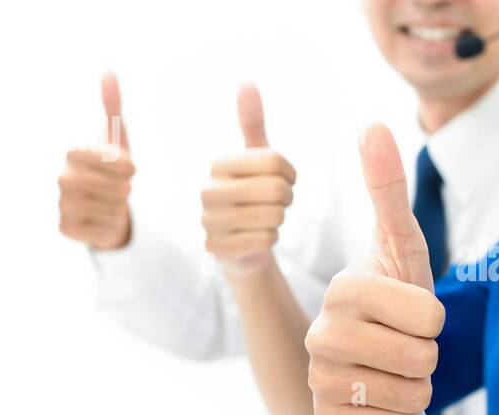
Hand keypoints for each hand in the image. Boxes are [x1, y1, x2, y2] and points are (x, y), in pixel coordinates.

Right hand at [57, 73, 133, 249]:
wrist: (102, 205)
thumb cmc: (111, 168)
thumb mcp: (116, 138)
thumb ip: (112, 107)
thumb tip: (108, 71)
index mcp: (72, 152)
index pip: (115, 160)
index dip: (128, 167)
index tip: (129, 168)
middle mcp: (62, 177)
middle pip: (117, 187)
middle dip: (127, 189)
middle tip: (121, 188)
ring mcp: (61, 204)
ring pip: (113, 209)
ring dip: (121, 207)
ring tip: (112, 201)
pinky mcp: (66, 229)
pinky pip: (104, 230)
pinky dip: (111, 225)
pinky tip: (103, 218)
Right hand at [201, 83, 296, 277]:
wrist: (241, 244)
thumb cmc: (253, 194)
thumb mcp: (257, 158)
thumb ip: (252, 122)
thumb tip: (246, 82)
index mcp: (219, 164)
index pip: (275, 162)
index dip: (290, 175)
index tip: (284, 181)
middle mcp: (208, 190)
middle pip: (276, 190)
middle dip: (286, 199)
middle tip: (276, 204)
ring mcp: (209, 221)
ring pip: (273, 216)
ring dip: (279, 219)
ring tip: (265, 218)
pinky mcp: (216, 249)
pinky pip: (266, 240)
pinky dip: (271, 239)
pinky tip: (258, 237)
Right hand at [305, 124, 444, 414]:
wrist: (369, 371)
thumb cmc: (394, 304)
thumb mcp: (401, 247)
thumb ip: (389, 190)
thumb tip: (372, 123)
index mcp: (344, 289)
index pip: (428, 315)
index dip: (435, 319)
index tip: (411, 313)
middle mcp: (321, 333)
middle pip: (422, 356)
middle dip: (428, 356)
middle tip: (406, 347)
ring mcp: (319, 380)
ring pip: (410, 394)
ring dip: (416, 388)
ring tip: (394, 372)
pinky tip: (380, 403)